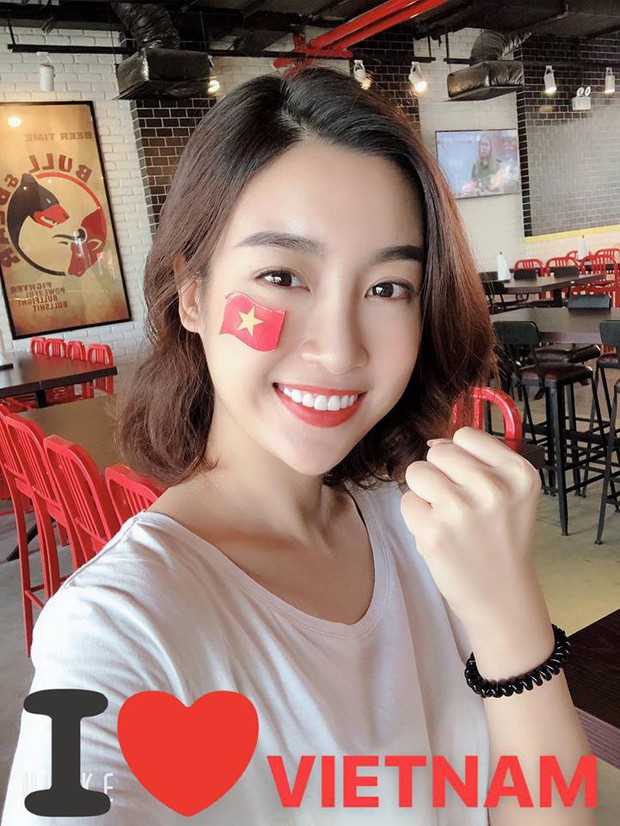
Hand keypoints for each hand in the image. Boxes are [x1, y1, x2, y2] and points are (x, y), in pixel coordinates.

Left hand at [400, 427, 544, 637]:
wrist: (502, 595)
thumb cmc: (500, 538)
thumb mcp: (511, 492)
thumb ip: (477, 460)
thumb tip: (434, 443)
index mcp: (518, 471)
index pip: (465, 435)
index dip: (460, 457)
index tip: (471, 482)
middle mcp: (493, 487)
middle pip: (438, 452)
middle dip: (441, 474)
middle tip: (459, 505)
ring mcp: (462, 509)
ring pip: (417, 472)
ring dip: (424, 493)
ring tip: (447, 517)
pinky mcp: (434, 530)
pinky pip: (406, 501)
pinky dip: (416, 517)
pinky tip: (439, 534)